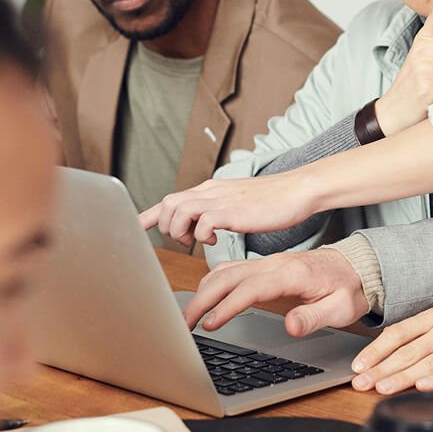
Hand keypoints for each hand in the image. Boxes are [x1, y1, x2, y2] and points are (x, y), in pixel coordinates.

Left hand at [138, 172, 317, 247]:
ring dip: (180, 232)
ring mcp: (220, 199)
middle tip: (185, 240)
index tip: (134, 229)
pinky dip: (201, 235)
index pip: (169, 200)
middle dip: (166, 227)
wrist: (298, 191)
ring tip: (198, 241)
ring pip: (178, 211)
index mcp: (210, 190)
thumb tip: (204, 226)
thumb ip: (217, 211)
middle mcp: (210, 191)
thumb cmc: (273, 201)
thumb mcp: (237, 203)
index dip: (147, 216)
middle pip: (167, 204)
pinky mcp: (232, 210)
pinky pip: (202, 223)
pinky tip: (216, 240)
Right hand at [183, 248, 368, 335]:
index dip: (227, 306)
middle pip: (229, 276)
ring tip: (188, 316)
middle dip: (202, 299)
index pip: (251, 288)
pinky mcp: (266, 266)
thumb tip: (290, 326)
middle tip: (184, 324)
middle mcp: (277, 264)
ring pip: (226, 270)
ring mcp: (270, 263)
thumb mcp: (341, 307)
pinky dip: (213, 283)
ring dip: (203, 291)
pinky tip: (205, 298)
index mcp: (293, 273)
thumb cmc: (350, 287)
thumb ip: (315, 317)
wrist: (360, 267)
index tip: (210, 324)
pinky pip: (232, 270)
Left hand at [350, 293, 432, 393]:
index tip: (359, 364)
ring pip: (428, 364)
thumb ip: (421, 330)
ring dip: (403, 378)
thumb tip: (389, 348)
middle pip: (410, 351)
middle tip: (361, 382)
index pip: (400, 332)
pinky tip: (423, 386)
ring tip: (382, 388)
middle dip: (382, 368)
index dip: (377, 349)